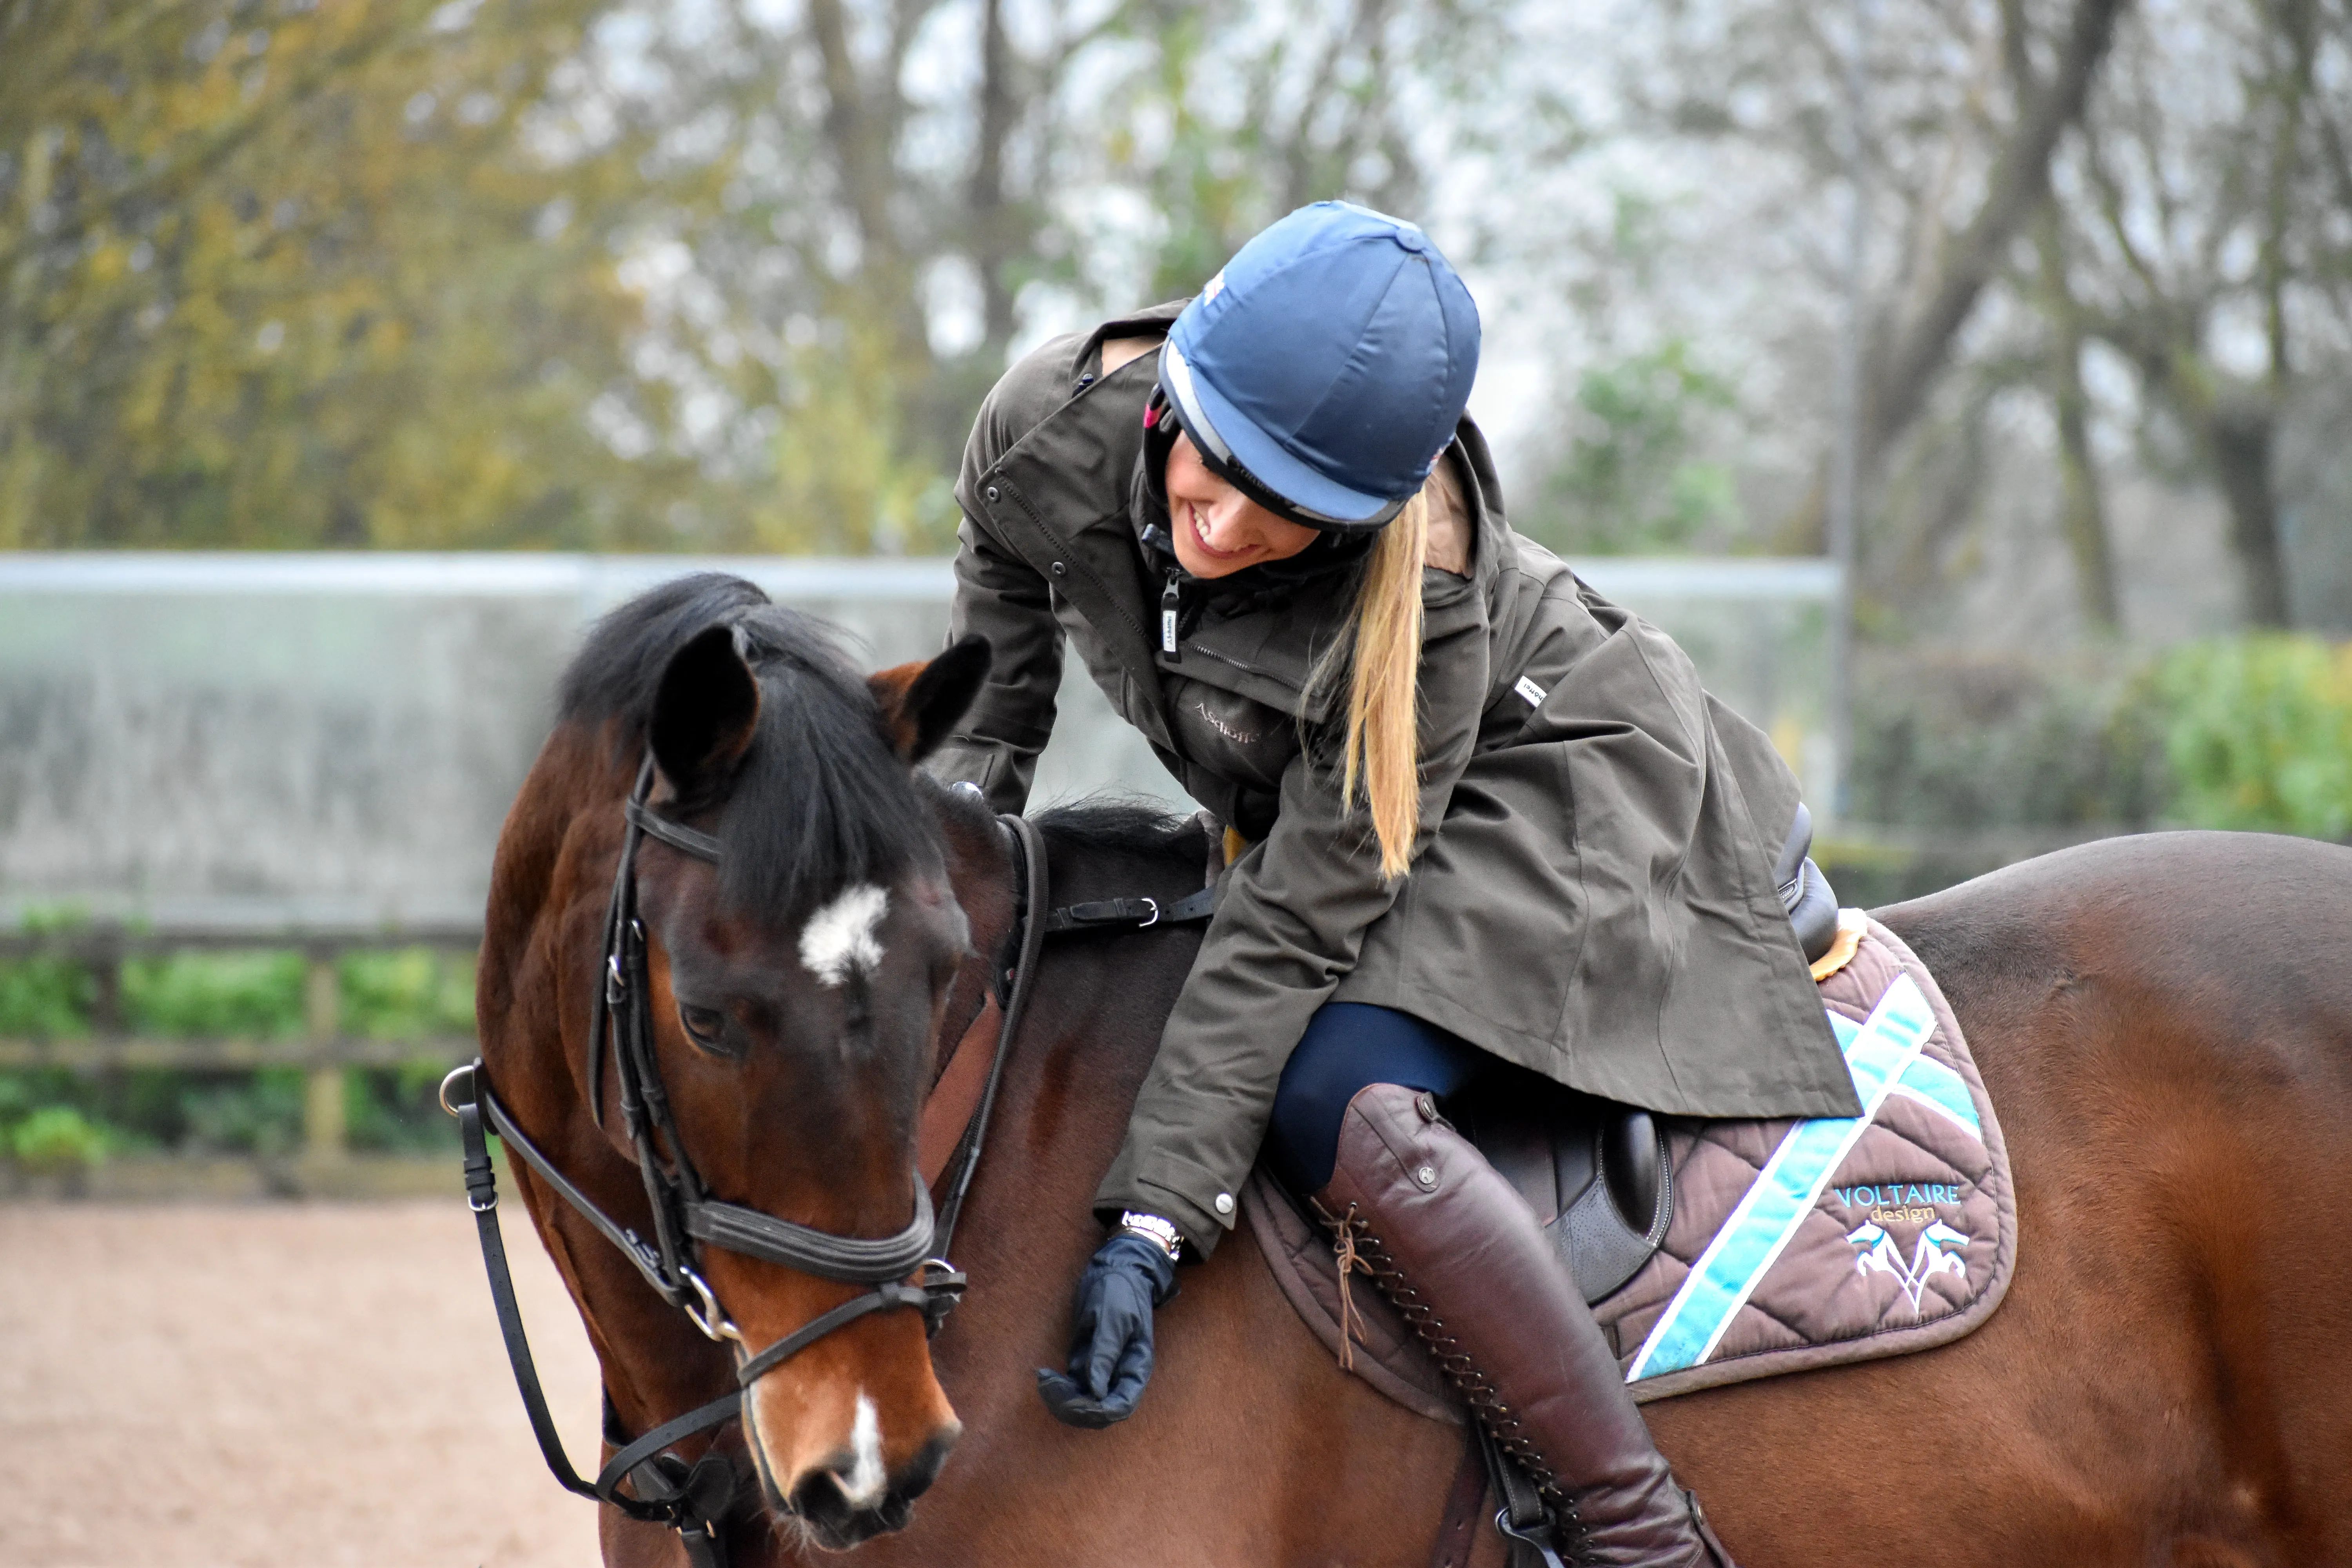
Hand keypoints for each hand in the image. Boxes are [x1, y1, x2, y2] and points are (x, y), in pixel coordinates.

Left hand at [1035, 1231, 1178, 1427]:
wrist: (1113, 1270)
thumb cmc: (1119, 1291)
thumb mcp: (1113, 1319)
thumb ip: (1105, 1354)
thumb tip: (1096, 1392)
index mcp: (1135, 1368)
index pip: (1121, 1406)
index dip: (1099, 1411)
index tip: (1076, 1401)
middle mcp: (1119, 1376)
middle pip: (1098, 1411)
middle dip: (1073, 1406)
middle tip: (1049, 1386)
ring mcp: (1101, 1371)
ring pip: (1082, 1403)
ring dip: (1061, 1399)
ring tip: (1043, 1379)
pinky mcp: (1084, 1363)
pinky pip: (1071, 1388)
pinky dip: (1057, 1388)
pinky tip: (1043, 1374)